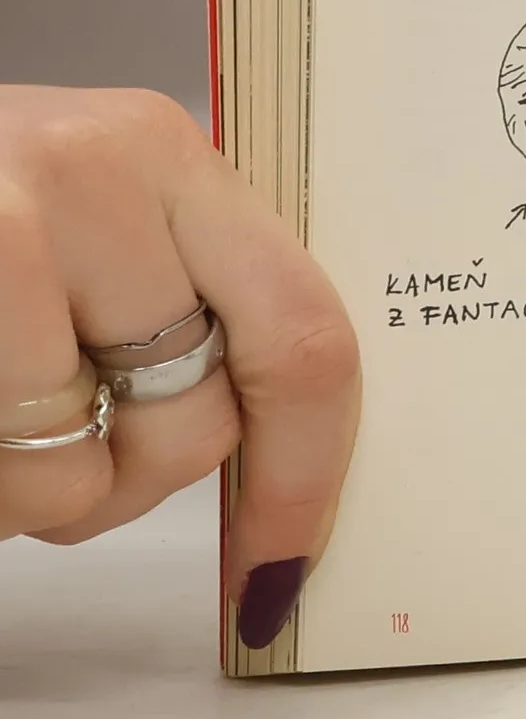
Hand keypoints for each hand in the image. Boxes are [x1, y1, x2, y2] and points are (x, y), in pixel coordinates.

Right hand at [0, 87, 357, 647]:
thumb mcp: (87, 210)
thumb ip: (179, 290)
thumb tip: (282, 458)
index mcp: (163, 150)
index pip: (301, 333)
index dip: (304, 474)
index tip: (282, 568)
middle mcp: (90, 171)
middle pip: (196, 422)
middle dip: (138, 484)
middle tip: (68, 453)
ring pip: (76, 474)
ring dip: (26, 494)